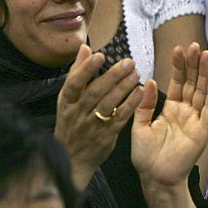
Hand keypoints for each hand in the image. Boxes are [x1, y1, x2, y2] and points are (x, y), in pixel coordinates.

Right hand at [55, 45, 142, 189]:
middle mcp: (77, 114)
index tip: (100, 55)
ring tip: (137, 74)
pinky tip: (141, 92)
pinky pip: (119, 117)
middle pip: (94, 92)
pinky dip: (130, 104)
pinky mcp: (106, 135)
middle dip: (112, 76)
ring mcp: (91, 125)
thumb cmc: (72, 124)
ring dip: (124, 88)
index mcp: (65, 103)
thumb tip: (84, 48)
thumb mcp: (67, 100)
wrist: (72, 159)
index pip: (73, 84)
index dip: (86, 69)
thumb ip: (77, 73)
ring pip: (108, 104)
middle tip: (129, 62)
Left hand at [131, 43, 207, 187]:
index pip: (177, 82)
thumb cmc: (146, 156)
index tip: (179, 49)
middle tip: (195, 46)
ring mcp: (195, 120)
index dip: (180, 66)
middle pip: (192, 83)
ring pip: (202, 91)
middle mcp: (186, 111)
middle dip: (194, 64)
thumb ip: (145, 104)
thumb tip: (150, 81)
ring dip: (204, 73)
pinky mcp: (202, 130)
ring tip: (204, 54)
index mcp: (171, 109)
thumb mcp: (140, 126)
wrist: (155, 178)